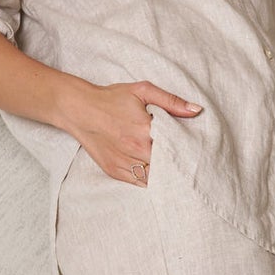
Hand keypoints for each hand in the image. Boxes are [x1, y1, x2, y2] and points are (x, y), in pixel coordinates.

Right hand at [68, 79, 201, 185]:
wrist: (78, 109)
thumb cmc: (111, 98)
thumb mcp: (142, 91)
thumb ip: (171, 101)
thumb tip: (196, 110)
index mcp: (146, 130)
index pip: (176, 148)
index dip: (187, 151)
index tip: (195, 152)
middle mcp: (136, 149)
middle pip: (167, 166)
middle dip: (177, 165)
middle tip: (188, 165)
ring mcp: (124, 162)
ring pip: (154, 178)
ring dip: (165, 176)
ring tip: (174, 172)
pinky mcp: (114, 171)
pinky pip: (139, 183)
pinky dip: (149, 181)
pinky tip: (157, 175)